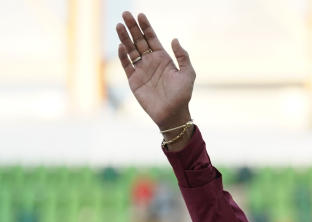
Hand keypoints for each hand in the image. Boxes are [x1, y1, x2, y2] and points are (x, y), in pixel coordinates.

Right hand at [116, 12, 194, 131]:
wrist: (173, 114)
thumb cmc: (183, 95)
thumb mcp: (188, 74)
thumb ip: (183, 56)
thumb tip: (174, 39)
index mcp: (163, 58)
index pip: (151, 38)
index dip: (146, 27)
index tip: (140, 15)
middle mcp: (150, 62)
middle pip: (138, 40)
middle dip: (132, 27)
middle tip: (126, 14)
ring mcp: (141, 70)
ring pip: (130, 50)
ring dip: (125, 38)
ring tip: (120, 25)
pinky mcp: (133, 80)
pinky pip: (127, 65)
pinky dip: (123, 55)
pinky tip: (122, 45)